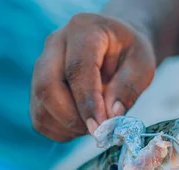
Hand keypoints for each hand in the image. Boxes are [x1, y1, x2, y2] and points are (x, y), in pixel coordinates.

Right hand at [30, 13, 155, 141]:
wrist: (114, 48)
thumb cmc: (128, 54)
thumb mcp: (142, 65)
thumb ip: (128, 88)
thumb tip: (110, 116)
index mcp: (83, 30)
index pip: (76, 68)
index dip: (87, 101)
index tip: (100, 126)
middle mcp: (54, 45)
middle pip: (47, 87)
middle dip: (72, 117)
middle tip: (97, 130)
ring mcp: (40, 67)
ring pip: (41, 107)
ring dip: (68, 126)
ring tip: (93, 124)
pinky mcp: (36, 90)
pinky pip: (41, 119)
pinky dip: (61, 131)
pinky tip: (81, 123)